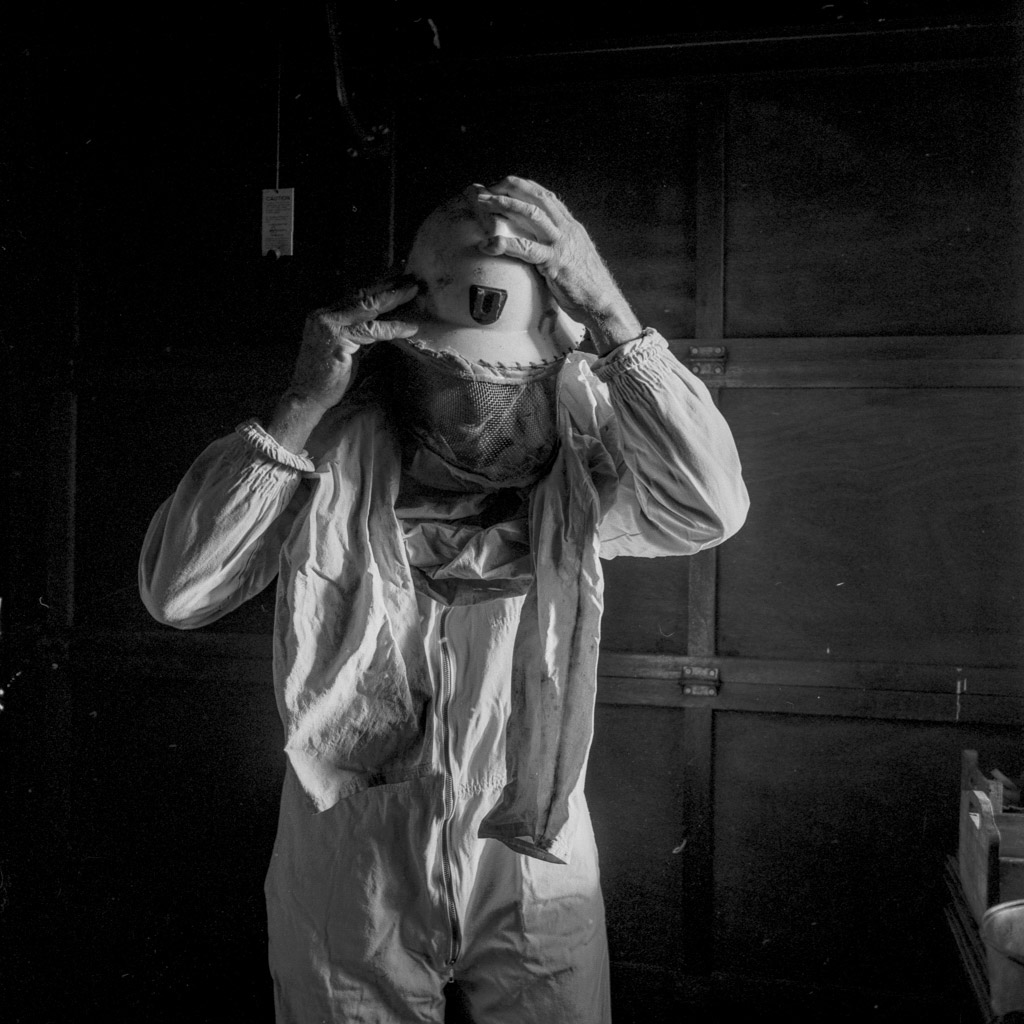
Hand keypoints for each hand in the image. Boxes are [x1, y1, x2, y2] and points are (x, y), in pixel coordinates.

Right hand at [266, 274, 418, 452]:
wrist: (307, 397)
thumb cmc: (327, 378)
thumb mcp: (345, 349)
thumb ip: (358, 334)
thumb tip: (382, 325)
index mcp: (324, 316)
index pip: (355, 296)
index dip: (377, 287)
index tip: (397, 278)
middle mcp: (324, 315)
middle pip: (362, 295)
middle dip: (388, 285)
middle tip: (410, 276)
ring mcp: (329, 325)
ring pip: (368, 308)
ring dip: (393, 298)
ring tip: (412, 291)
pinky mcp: (338, 340)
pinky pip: (371, 331)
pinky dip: (392, 328)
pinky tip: (409, 327)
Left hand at [470, 176, 642, 351]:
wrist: (603, 303)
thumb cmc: (586, 285)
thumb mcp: (574, 256)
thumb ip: (559, 245)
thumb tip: (540, 244)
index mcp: (571, 227)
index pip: (547, 196)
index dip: (524, 187)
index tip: (505, 184)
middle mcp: (567, 229)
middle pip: (538, 197)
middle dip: (511, 187)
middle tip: (488, 188)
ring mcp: (561, 245)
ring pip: (531, 214)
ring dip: (504, 204)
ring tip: (482, 202)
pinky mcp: (555, 263)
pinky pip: (526, 249)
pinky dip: (505, 244)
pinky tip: (488, 244)